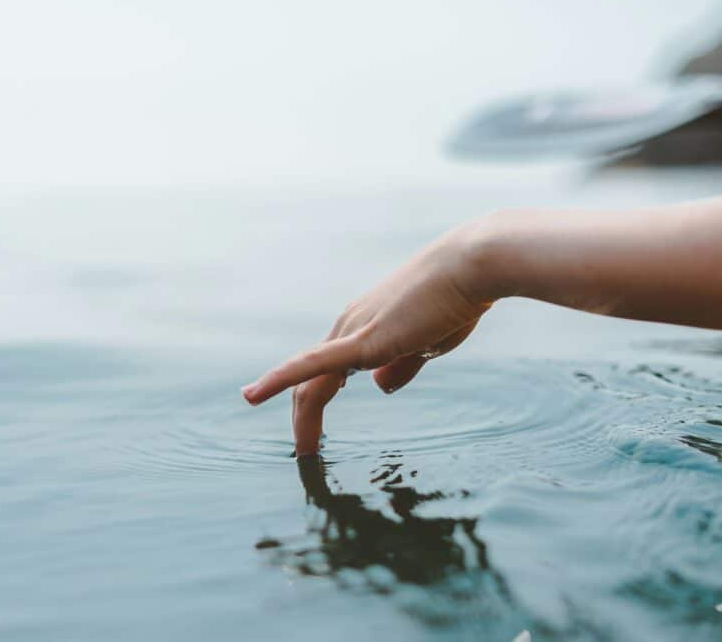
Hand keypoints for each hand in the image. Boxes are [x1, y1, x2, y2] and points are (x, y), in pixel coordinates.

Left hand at [241, 221, 495, 454]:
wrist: (469, 269)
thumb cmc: (455, 302)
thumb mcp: (427, 343)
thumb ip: (403, 365)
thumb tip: (380, 386)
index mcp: (363, 328)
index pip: (326, 370)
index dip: (314, 402)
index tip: (313, 433)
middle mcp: (349, 326)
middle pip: (311, 379)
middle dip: (304, 417)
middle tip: (305, 451)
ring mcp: (352, 331)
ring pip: (310, 382)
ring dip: (303, 419)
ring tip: (304, 452)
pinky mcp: (363, 340)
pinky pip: (312, 364)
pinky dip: (279, 380)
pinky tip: (252, 396)